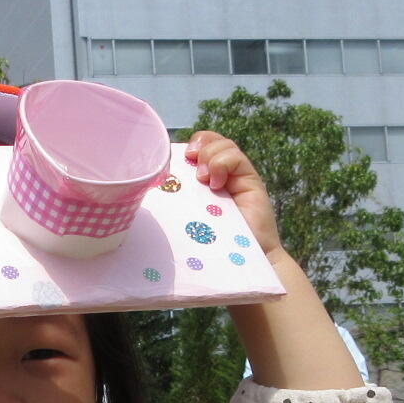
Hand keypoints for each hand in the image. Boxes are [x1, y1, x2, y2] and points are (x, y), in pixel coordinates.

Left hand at [184, 131, 282, 256]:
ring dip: (209, 155)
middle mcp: (220, 174)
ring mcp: (236, 176)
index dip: (187, 145)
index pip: (196, 146)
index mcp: (201, 179)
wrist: (238, 262)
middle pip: (209, 139)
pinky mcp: (250, 181)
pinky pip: (237, 157)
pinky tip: (216, 184)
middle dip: (198, 144)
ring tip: (203, 179)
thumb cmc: (206, 245)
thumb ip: (175, 199)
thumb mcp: (184, 216)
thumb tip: (153, 184)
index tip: (175, 158)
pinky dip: (223, 164)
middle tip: (190, 162)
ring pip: (224, 145)